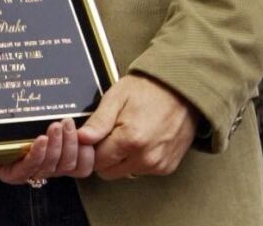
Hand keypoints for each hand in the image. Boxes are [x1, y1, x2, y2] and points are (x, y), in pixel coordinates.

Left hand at [0, 117, 93, 183]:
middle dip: (71, 143)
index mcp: (60, 160)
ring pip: (51, 166)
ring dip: (55, 145)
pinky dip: (37, 153)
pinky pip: (30, 167)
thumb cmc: (19, 125)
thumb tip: (80, 113)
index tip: (86, 136)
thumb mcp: (42, 119)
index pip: (82, 167)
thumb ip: (64, 120)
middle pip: (69, 165)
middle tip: (67, 123)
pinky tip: (40, 140)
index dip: (87, 155)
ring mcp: (31, 173)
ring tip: (54, 127)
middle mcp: (48, 169)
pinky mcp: (13, 175)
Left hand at [77, 74, 198, 178]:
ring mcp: (159, 165)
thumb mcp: (116, 97)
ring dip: (121, 158)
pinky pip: (142, 170)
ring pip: (124, 172)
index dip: (91, 148)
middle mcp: (146, 158)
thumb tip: (81, 138)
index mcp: (131, 140)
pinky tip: (140, 139)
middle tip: (109, 133)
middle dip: (104, 155)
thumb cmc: (148, 89)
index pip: (97, 161)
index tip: (93, 136)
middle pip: (109, 171)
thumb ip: (98, 121)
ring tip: (127, 132)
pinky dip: (136, 158)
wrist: (181, 90)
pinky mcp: (167, 167)